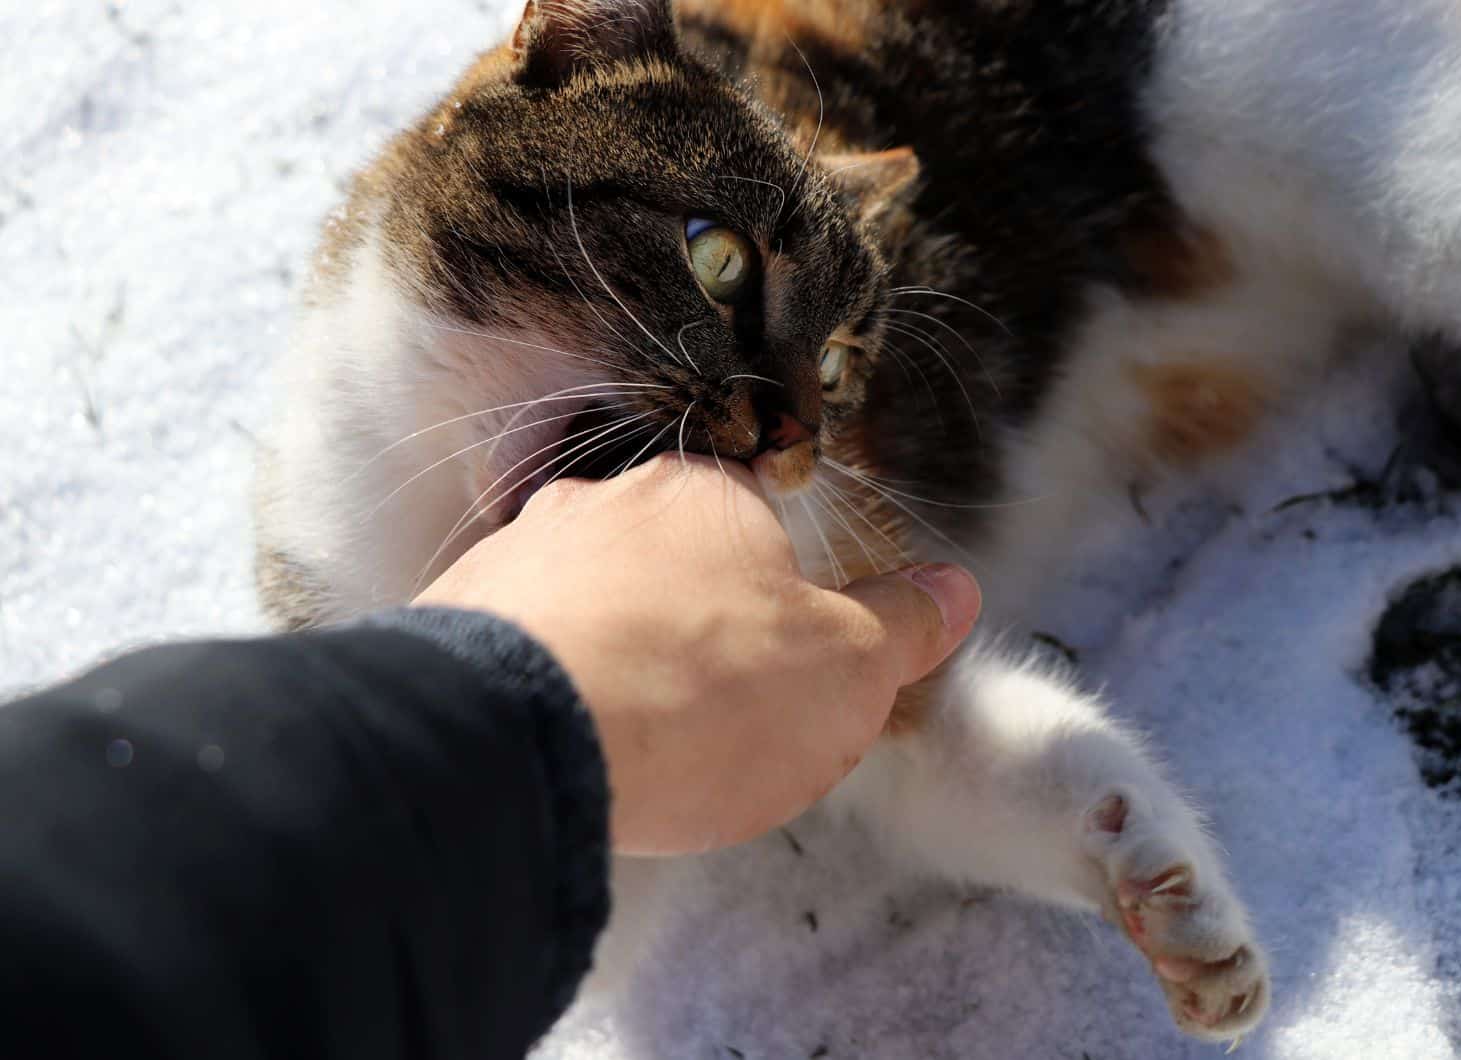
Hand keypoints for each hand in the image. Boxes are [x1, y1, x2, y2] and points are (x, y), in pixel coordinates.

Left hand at [416, 455, 979, 854]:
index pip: (754, 519)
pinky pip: (511, 647)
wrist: (525, 738)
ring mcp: (517, 556)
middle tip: (707, 712)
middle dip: (685, 623)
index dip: (775, 593)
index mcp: (707, 497)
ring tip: (627, 741)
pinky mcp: (448, 620)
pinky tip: (558, 746)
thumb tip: (954, 588)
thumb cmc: (703, 691)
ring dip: (605, 654)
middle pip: (661, 557)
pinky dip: (537, 688)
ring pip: (581, 599)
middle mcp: (603, 504)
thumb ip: (903, 625)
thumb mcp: (848, 670)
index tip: (779, 662)